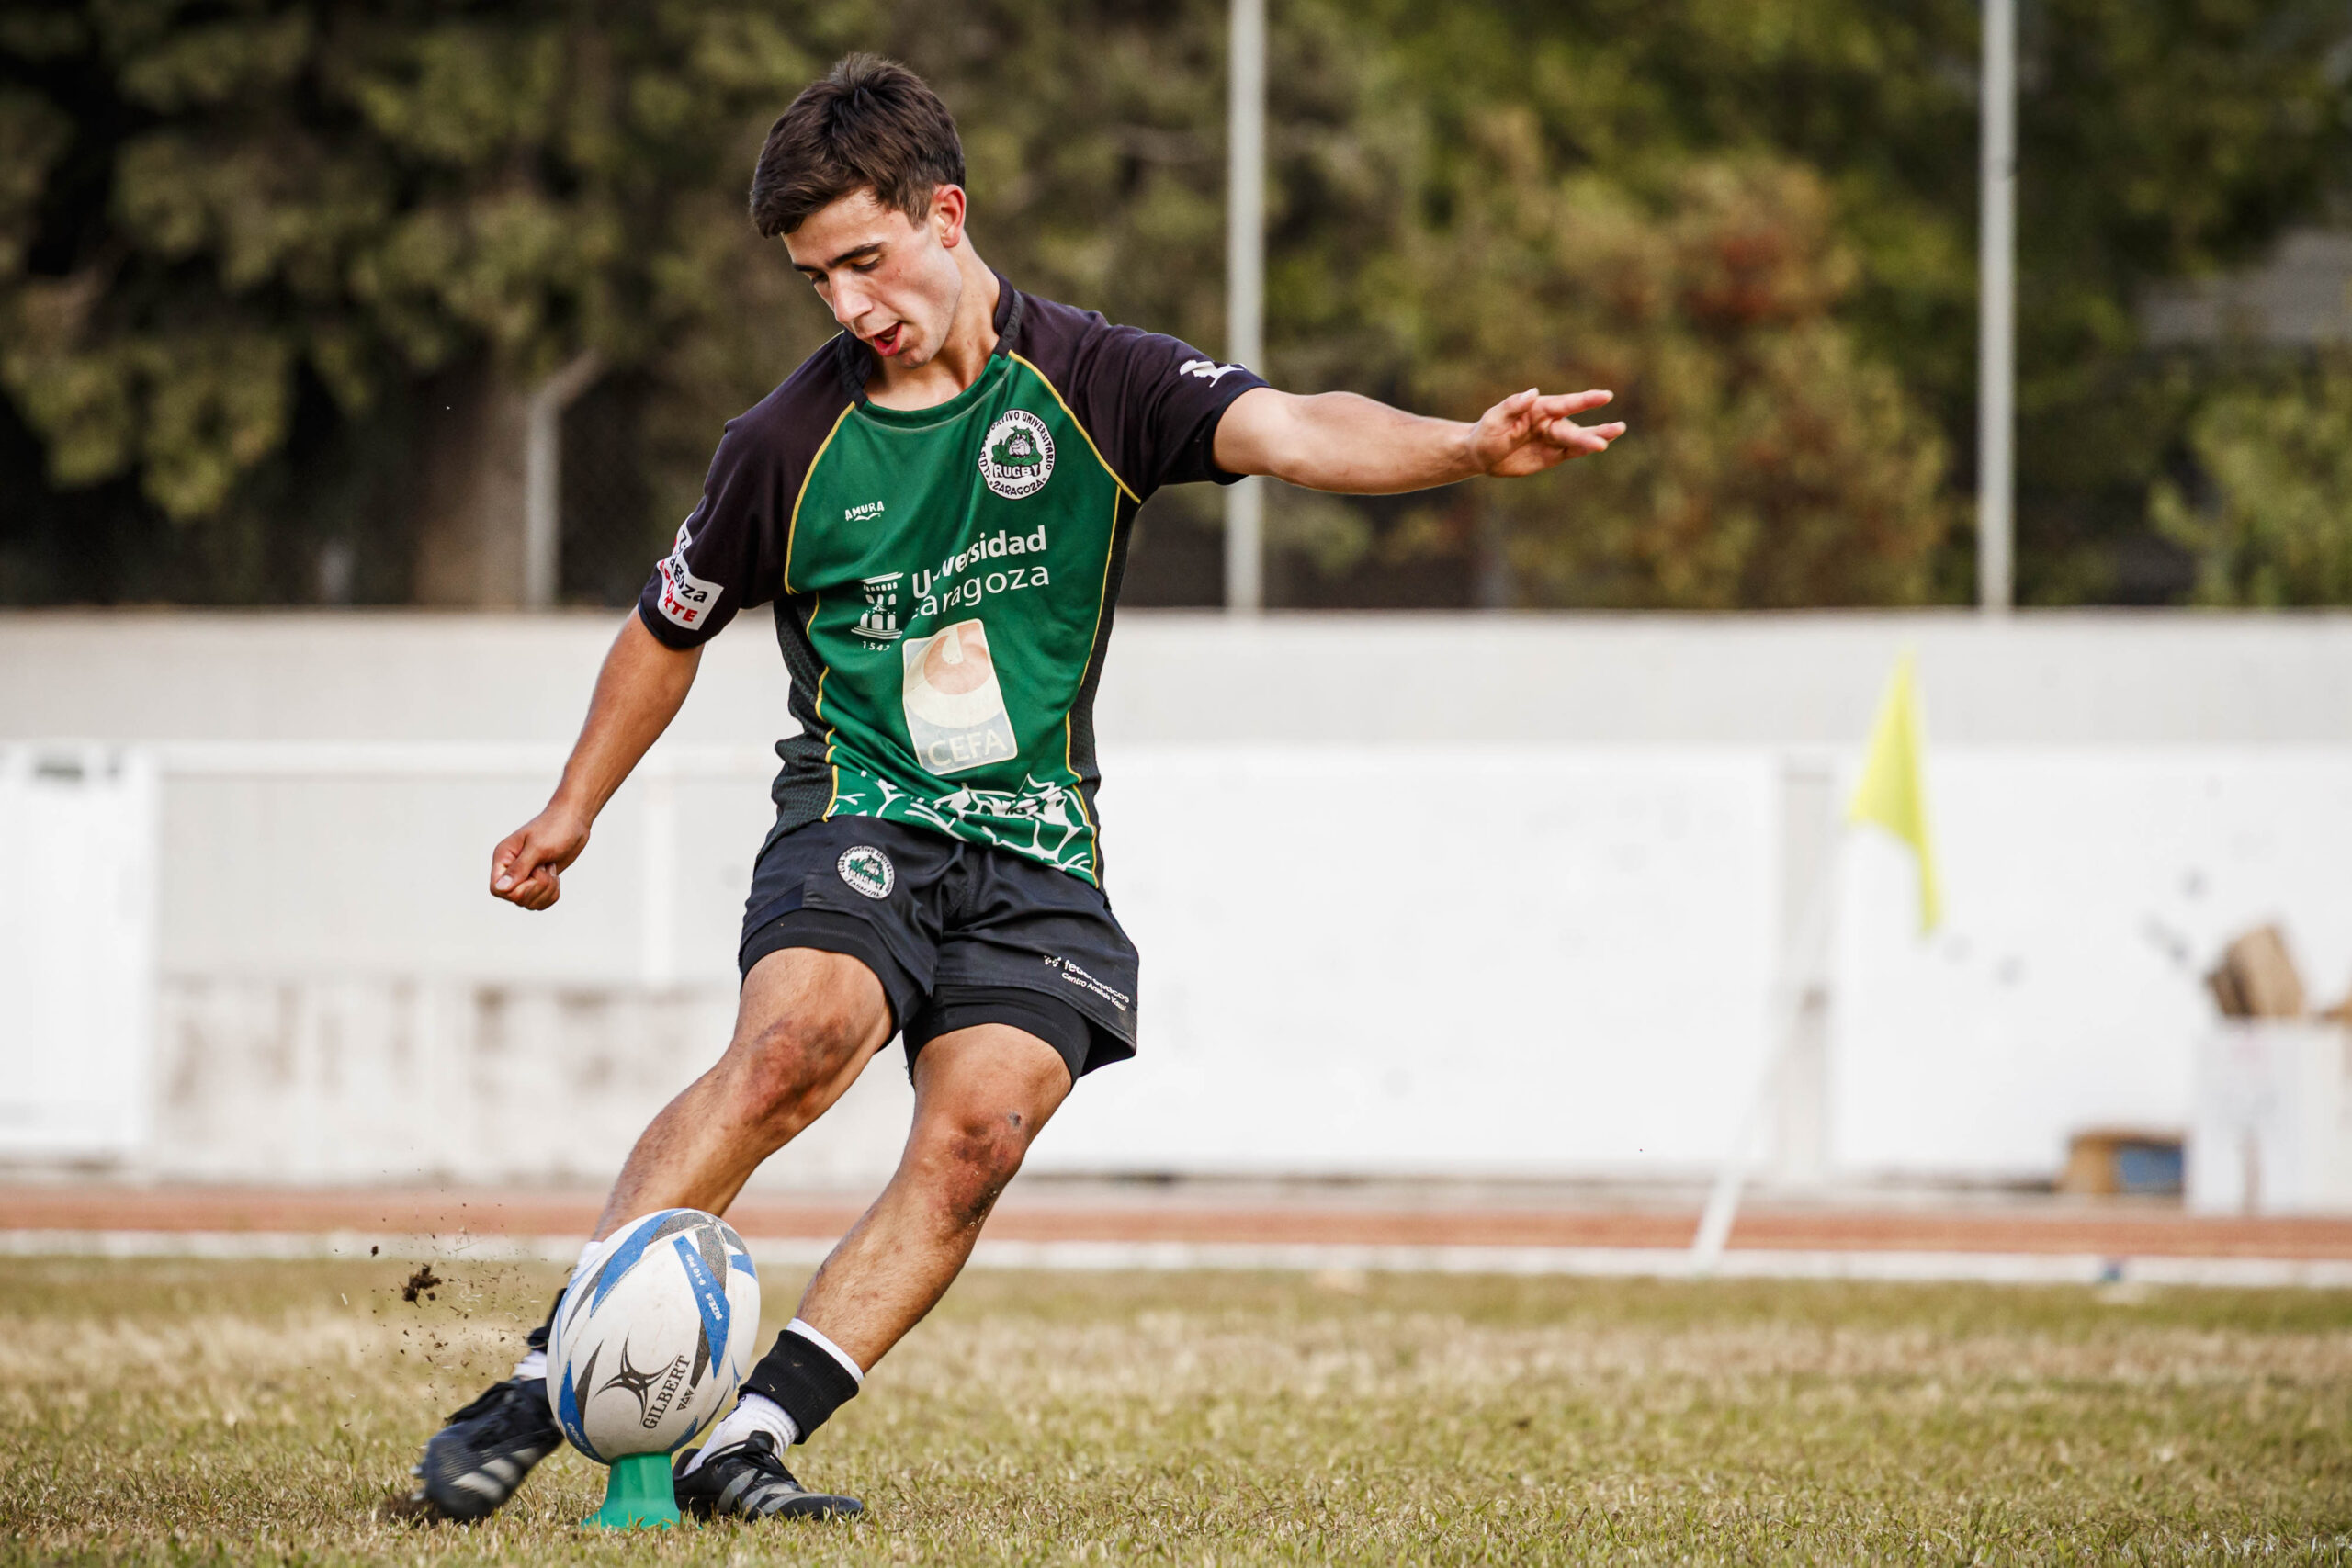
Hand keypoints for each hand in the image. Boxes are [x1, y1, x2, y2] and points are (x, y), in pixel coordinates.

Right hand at [490, 805, 590, 910]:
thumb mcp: (537, 847)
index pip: (496, 889)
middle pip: (517, 899)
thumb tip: (500, 888)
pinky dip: (552, 894)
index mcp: (503, 858)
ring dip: (547, 890)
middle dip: (538, 887)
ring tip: (550, 868)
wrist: (573, 821)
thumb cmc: (554, 828)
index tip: (533, 873)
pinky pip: (541, 903)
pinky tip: (555, 876)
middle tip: (545, 866)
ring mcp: (524, 878)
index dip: (516, 890)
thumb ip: (519, 868)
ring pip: (529, 904)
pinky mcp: (538, 883)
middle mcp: (510, 870)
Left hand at [1470, 388, 1624, 477]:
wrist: (1480, 455)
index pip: (1565, 404)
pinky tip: (1600, 445)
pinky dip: (1585, 450)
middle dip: (1593, 432)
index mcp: (1538, 409)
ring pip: (1578, 439)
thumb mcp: (1495, 419)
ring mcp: (1552, 439)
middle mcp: (1549, 422)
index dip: (1585, 400)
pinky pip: (1571, 452)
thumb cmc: (1486, 432)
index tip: (1606, 396)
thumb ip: (1514, 406)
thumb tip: (1532, 392)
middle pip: (1574, 428)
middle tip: (1618, 428)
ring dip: (1596, 438)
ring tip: (1617, 432)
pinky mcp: (1552, 455)